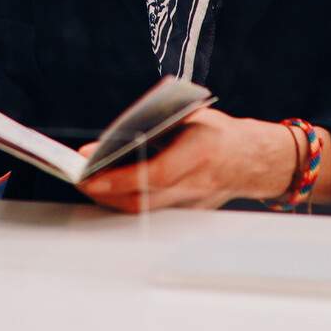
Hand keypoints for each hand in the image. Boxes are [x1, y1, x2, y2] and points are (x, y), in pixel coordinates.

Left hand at [77, 109, 296, 212]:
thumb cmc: (218, 133)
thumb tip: (117, 135)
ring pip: (143, 209)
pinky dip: (127, 202)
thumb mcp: (193, 116)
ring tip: (87, 183)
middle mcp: (196, 183)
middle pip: (143, 198)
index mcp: (200, 152)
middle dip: (105, 191)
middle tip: (78, 178)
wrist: (253, 160)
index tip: (90, 170)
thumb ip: (161, 123)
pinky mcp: (187, 214)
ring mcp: (192, 204)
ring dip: (111, 199)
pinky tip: (109, 191)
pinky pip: (151, 211)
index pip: (156, 172)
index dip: (121, 176)